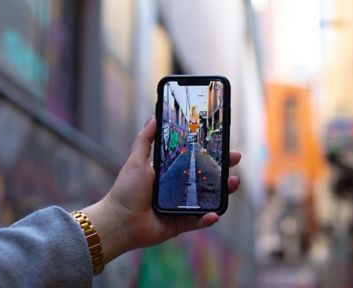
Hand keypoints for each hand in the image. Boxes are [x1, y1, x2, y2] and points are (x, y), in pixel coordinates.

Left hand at [82, 116, 240, 262]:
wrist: (118, 220)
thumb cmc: (125, 191)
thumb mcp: (136, 160)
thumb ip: (145, 139)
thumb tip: (153, 116)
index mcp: (171, 173)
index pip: (195, 160)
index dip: (210, 153)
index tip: (222, 143)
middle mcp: (180, 189)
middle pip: (207, 178)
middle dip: (224, 169)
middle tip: (234, 159)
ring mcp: (182, 207)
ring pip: (208, 199)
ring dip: (223, 192)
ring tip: (233, 183)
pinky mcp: (181, 224)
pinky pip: (199, 221)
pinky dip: (208, 218)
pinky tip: (214, 213)